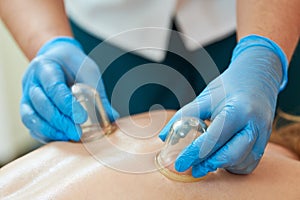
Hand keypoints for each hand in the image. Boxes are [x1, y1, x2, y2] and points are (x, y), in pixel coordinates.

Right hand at [21, 37, 118, 142]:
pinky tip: (60, 137)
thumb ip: (98, 94)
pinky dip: (44, 133)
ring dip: (51, 129)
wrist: (58, 59)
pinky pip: (30, 124)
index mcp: (45, 66)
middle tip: (77, 132)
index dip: (67, 105)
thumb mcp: (88, 72)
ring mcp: (26, 95)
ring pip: (30, 116)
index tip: (82, 118)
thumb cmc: (73, 65)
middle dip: (60, 121)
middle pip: (41, 103)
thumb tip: (111, 116)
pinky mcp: (27, 108)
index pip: (54, 87)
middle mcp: (31, 81)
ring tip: (69, 136)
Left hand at [159, 35, 287, 176]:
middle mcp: (254, 124)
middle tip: (193, 169)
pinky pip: (250, 163)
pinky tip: (222, 160)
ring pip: (243, 162)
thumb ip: (185, 116)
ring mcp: (263, 134)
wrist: (258, 78)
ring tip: (206, 164)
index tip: (180, 164)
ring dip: (222, 166)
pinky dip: (234, 166)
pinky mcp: (266, 141)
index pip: (214, 138)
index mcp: (237, 110)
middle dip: (209, 164)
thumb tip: (163, 136)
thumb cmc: (229, 87)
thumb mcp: (206, 97)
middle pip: (231, 154)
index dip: (195, 154)